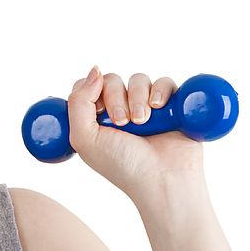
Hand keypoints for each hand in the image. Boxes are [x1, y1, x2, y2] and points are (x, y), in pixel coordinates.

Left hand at [67, 66, 205, 200]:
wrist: (163, 180)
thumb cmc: (122, 165)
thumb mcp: (84, 138)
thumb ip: (78, 102)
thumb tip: (94, 70)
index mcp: (96, 119)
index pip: (87, 87)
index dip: (91, 92)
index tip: (98, 113)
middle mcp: (120, 110)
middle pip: (111, 80)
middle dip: (116, 99)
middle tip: (122, 123)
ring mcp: (146, 107)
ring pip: (137, 79)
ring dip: (138, 98)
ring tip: (142, 122)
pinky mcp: (171, 106)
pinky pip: (164, 82)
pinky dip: (160, 91)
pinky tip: (159, 109)